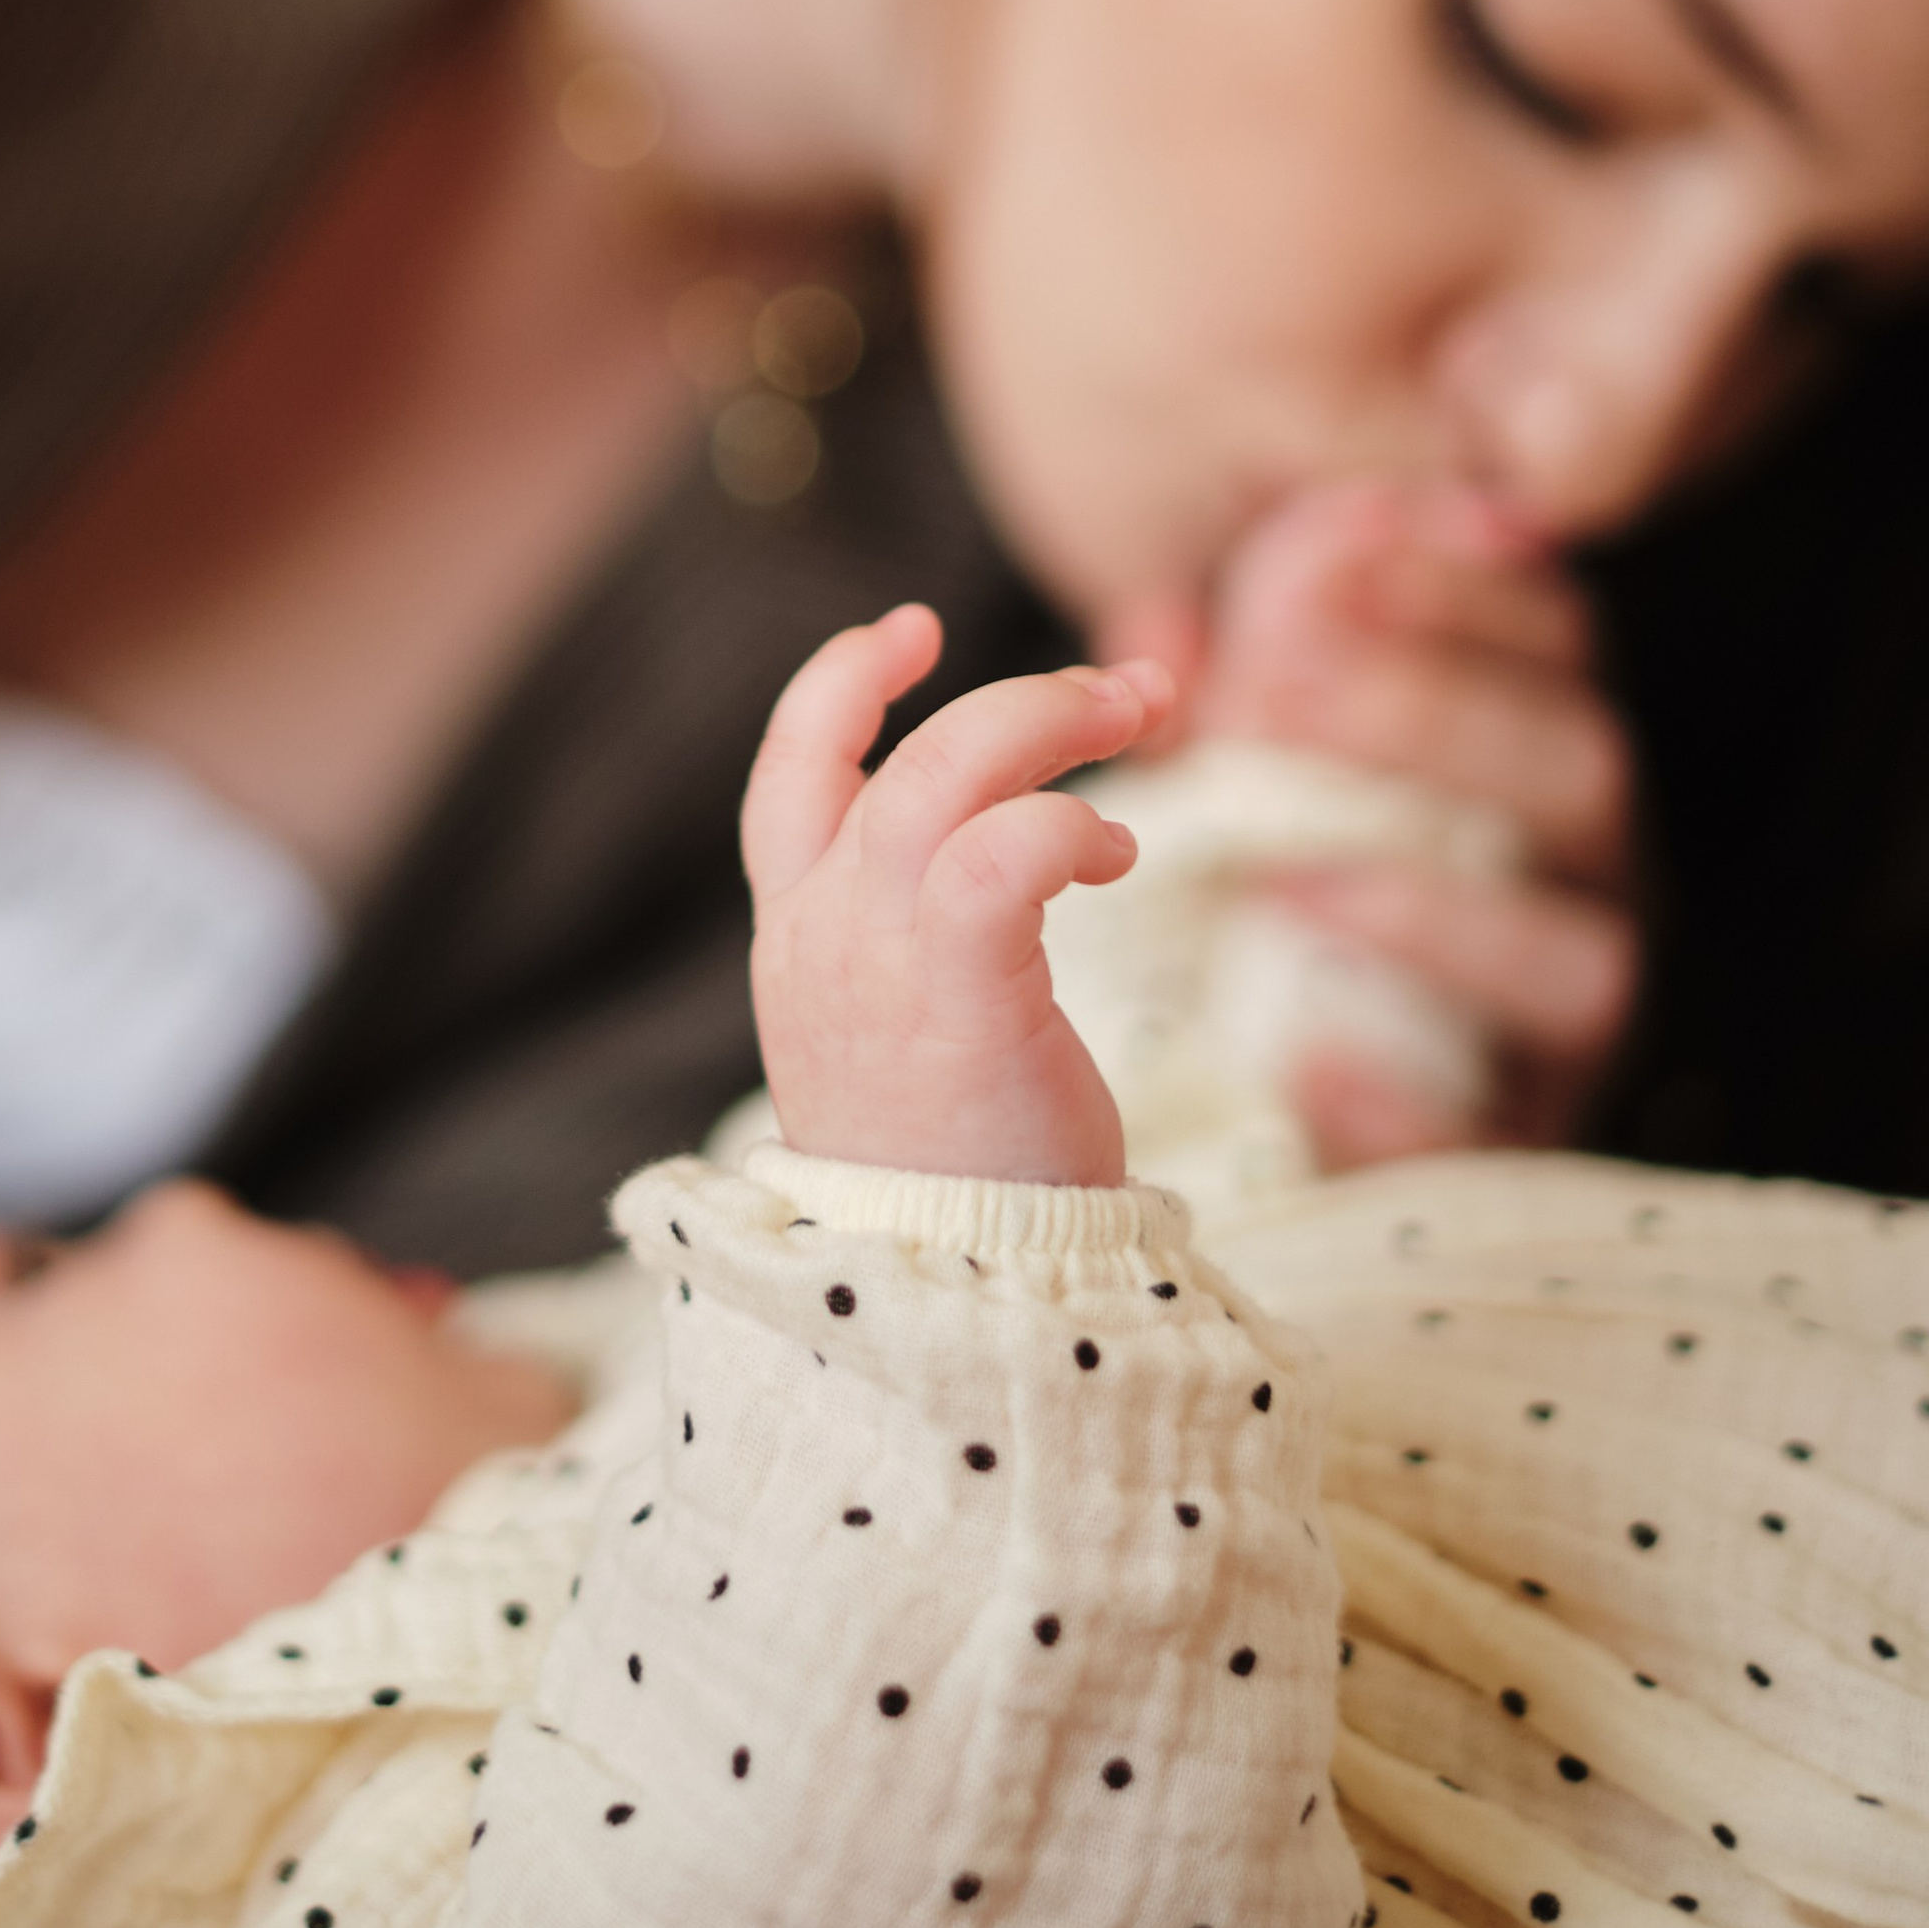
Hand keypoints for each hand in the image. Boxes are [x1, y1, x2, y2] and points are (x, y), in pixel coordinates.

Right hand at [743, 606, 1166, 1186]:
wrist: (944, 1296)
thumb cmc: (951, 1179)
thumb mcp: (898, 1045)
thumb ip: (914, 951)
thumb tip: (997, 861)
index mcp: (797, 943)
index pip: (787, 774)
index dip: (840, 684)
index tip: (910, 631)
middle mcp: (822, 935)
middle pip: (900, 751)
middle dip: (1021, 697)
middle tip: (1126, 691)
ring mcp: (878, 958)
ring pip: (951, 769)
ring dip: (1054, 721)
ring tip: (1141, 719)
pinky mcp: (961, 990)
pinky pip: (1007, 850)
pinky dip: (1070, 825)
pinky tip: (1117, 856)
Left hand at [1115, 481, 1638, 1164]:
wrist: (1299, 1097)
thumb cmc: (1301, 874)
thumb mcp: (1267, 762)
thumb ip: (1233, 684)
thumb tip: (1169, 624)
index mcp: (1547, 762)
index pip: (1562, 646)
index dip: (1465, 590)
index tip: (1342, 555)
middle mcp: (1589, 879)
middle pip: (1584, 774)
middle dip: (1433, 717)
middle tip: (1268, 691)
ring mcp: (1569, 1019)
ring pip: (1580, 958)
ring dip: (1433, 909)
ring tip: (1285, 879)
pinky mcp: (1508, 1144)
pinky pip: (1486, 1132)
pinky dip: (1400, 1101)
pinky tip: (1304, 1055)